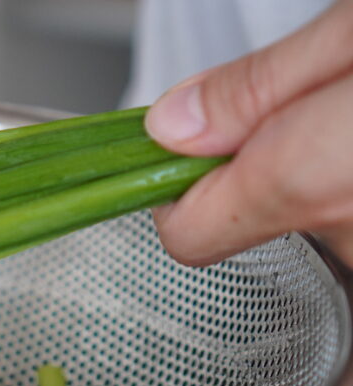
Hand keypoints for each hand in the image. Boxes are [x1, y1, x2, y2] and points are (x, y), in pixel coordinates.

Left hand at [144, 0, 352, 268]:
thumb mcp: (350, 34)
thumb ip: (251, 90)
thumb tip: (168, 128)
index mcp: (309, 181)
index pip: (187, 234)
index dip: (175, 186)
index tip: (185, 141)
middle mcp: (349, 233)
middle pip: (253, 215)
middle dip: (264, 157)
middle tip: (313, 94)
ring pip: (312, 213)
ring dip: (319, 165)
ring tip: (351, 107)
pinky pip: (350, 214)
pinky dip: (348, 176)